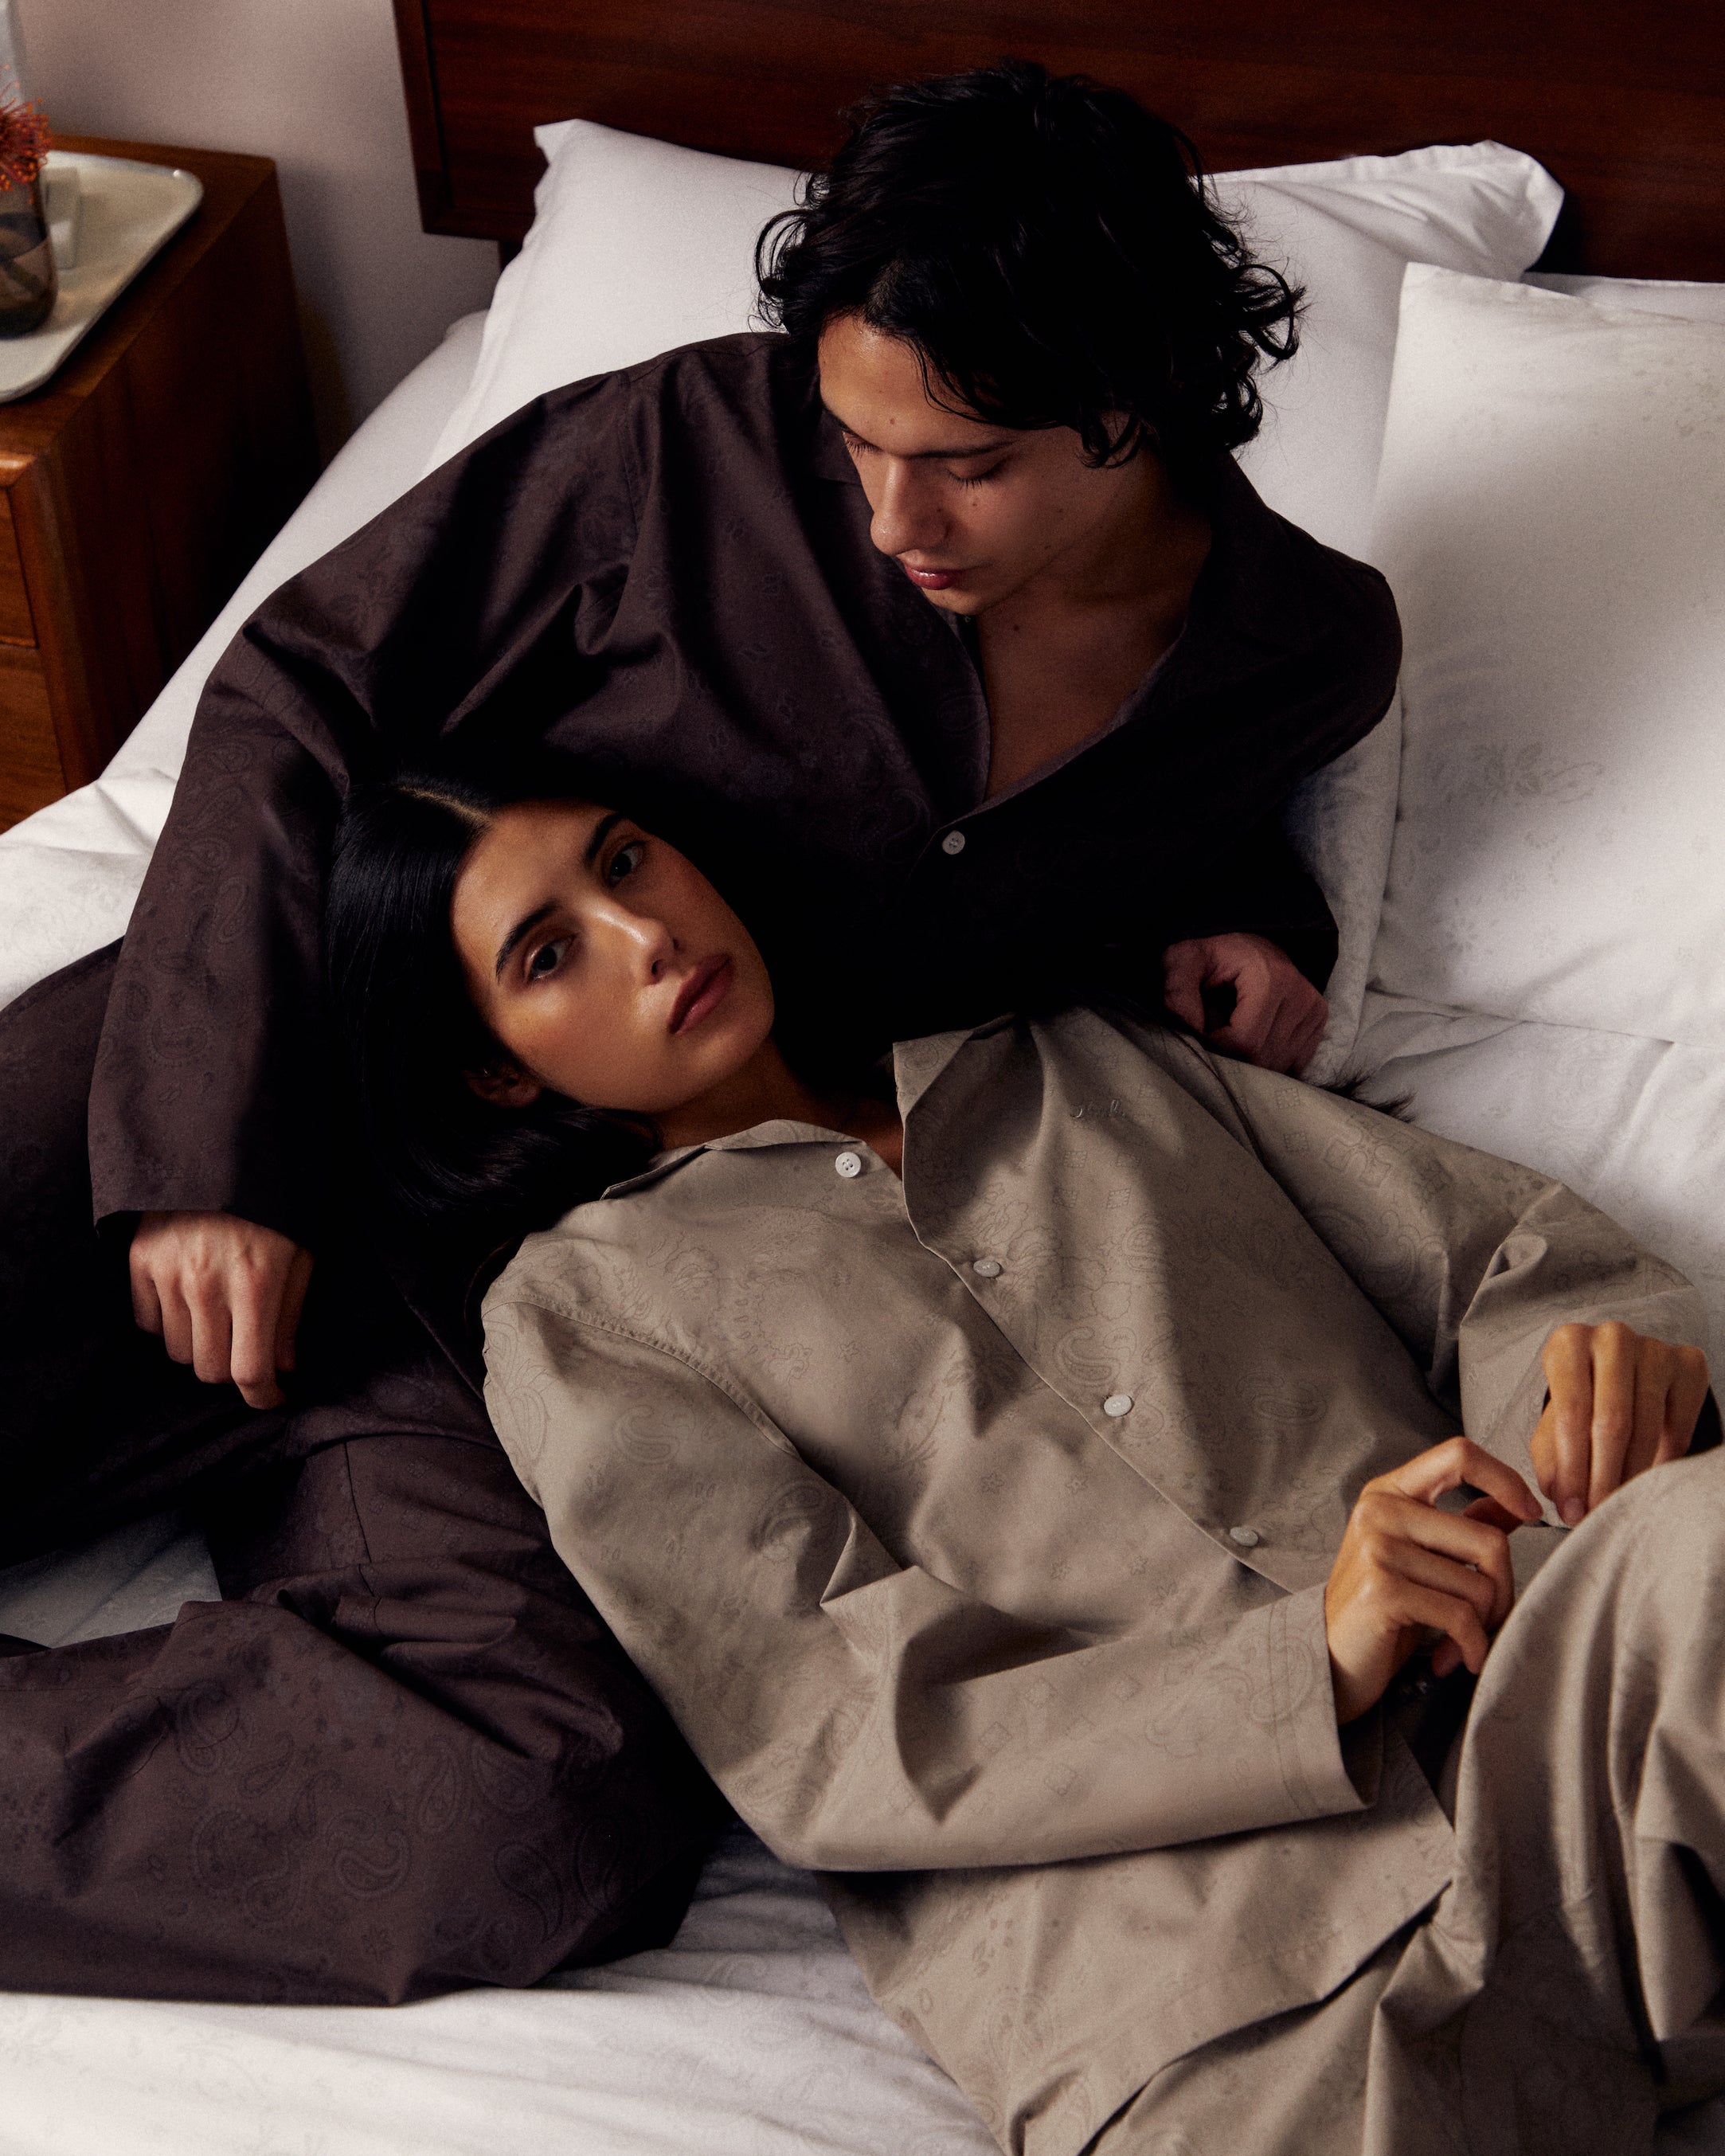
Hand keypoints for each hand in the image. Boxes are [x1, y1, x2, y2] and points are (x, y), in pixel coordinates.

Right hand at [129, 1211, 313, 1410]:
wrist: (217, 1151)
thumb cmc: (270, 1205)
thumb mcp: (300, 1252)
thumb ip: (291, 1312)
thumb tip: (282, 1365)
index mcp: (256, 1283)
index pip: (250, 1370)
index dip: (263, 1396)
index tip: (272, 1396)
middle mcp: (207, 1285)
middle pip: (209, 1370)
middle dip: (232, 1369)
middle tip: (247, 1346)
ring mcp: (168, 1274)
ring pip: (179, 1352)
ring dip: (201, 1345)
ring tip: (219, 1314)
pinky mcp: (140, 1262)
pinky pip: (148, 1323)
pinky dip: (169, 1323)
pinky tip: (188, 1298)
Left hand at [1162, 933, 1326, 1073]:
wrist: (1244, 943)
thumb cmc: (1210, 954)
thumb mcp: (1184, 960)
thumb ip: (1178, 992)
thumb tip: (1189, 1029)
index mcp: (1271, 978)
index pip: (1245, 1042)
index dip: (1216, 1045)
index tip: (1202, 1028)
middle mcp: (1302, 995)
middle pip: (1263, 1058)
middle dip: (1232, 1054)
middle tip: (1218, 1027)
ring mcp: (1315, 1010)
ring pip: (1278, 1065)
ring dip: (1250, 1057)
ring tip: (1237, 1026)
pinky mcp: (1318, 1023)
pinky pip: (1294, 1064)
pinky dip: (1269, 1058)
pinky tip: (1257, 1035)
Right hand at [1324, 1436, 1540, 1723]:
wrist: (1333, 1659)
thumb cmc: (1384, 1607)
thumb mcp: (1423, 1558)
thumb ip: (1465, 1527)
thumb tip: (1517, 1507)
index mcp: (1390, 1491)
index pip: (1459, 1455)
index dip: (1506, 1478)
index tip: (1531, 1512)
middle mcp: (1380, 1510)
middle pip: (1489, 1540)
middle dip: (1503, 1592)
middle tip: (1487, 1621)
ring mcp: (1378, 1547)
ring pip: (1480, 1586)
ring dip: (1484, 1627)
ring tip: (1462, 1642)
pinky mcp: (1383, 1589)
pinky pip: (1460, 1617)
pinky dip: (1472, 1646)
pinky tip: (1457, 1658)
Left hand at [1532, 1321, 1708, 1526]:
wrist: (1624, 1375)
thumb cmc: (1581, 1403)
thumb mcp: (1553, 1426)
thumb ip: (1550, 1459)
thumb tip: (1561, 1497)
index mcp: (1568, 1343)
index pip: (1570, 1412)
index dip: (1572, 1468)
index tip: (1570, 1510)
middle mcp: (1612, 1337)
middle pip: (1611, 1421)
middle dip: (1602, 1478)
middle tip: (1597, 1515)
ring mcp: (1655, 1348)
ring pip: (1647, 1426)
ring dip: (1631, 1477)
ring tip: (1617, 1506)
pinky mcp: (1690, 1364)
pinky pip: (1678, 1426)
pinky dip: (1662, 1462)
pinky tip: (1645, 1482)